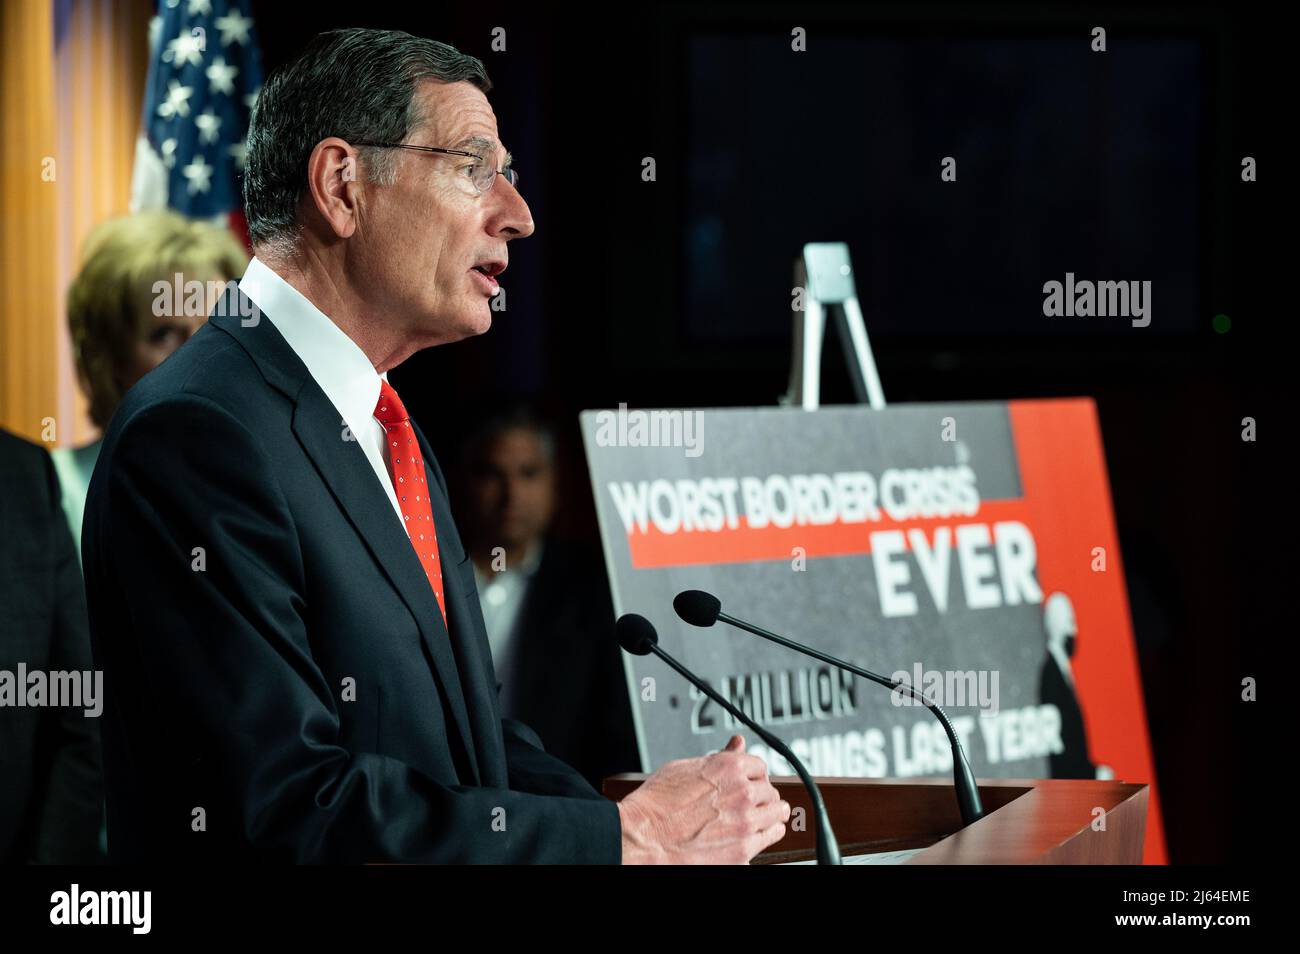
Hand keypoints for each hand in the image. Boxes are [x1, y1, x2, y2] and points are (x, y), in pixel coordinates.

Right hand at [617, 735, 790, 863]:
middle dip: (761, 795)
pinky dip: (764, 836)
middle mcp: (743, 793)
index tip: (750, 781)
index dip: (753, 775)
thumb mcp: (685, 767)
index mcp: (729, 768)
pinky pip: (770, 839)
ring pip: (777, 814)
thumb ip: (719, 757)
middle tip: (751, 801)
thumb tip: (735, 745)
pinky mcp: (744, 850)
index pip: (760, 767)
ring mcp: (746, 823)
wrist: (644, 838)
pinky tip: (754, 834)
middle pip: (771, 791)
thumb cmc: (656, 804)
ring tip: (761, 817)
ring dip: (769, 814)